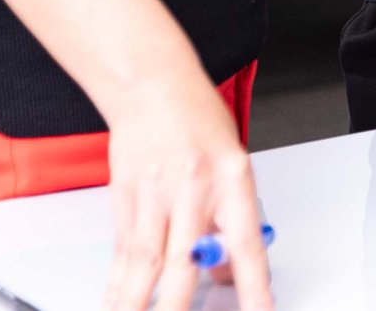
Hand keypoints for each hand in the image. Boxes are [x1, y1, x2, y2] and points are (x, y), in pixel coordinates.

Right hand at [100, 75, 269, 310]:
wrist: (151, 86)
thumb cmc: (197, 119)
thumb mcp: (232, 161)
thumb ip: (232, 217)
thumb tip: (227, 273)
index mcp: (231, 177)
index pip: (246, 242)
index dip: (252, 283)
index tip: (260, 309)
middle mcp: (192, 189)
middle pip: (185, 260)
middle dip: (179, 306)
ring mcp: (154, 196)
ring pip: (145, 264)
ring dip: (137, 304)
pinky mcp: (125, 201)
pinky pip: (122, 254)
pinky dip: (117, 286)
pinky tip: (114, 306)